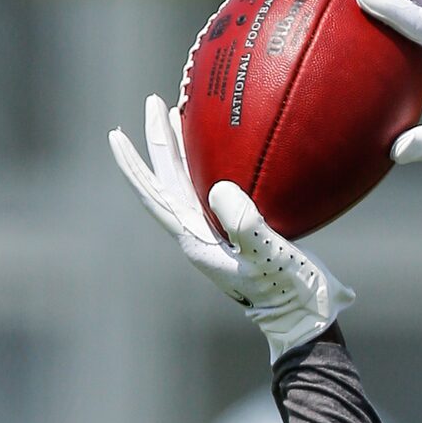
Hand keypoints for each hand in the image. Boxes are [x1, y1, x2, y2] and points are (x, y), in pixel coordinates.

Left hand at [109, 95, 354, 359]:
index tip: (117, 134)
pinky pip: (211, 191)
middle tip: (155, 103)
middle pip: (167, 182)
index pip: (156, 195)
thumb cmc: (288, 293)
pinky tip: (221, 151)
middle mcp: (198, 235)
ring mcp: (216, 235)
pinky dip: (208, 165)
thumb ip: (244, 225)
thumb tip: (219, 188)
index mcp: (195, 240)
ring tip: (179, 116)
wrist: (304, 319)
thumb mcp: (270, 258)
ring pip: (187, 185)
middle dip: (159, 143)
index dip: (135, 164)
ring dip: (180, 151)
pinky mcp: (236, 233)